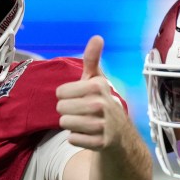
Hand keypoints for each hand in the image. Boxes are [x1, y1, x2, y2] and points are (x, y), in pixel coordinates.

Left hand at [55, 35, 124, 149]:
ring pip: (64, 124)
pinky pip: (72, 139)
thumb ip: (92, 59)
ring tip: (84, 122)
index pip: (60, 92)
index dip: (66, 96)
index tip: (78, 97)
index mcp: (98, 86)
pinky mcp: (100, 143)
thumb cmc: (101, 102)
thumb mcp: (97, 80)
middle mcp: (101, 104)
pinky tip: (88, 134)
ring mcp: (102, 125)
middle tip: (81, 111)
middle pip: (60, 108)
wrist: (120, 134)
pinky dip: (77, 138)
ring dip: (71, 125)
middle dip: (67, 111)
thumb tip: (97, 37)